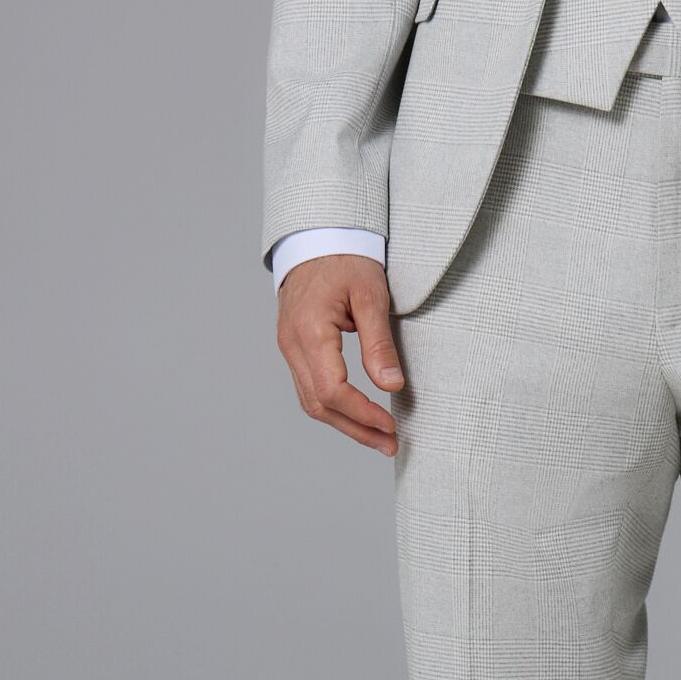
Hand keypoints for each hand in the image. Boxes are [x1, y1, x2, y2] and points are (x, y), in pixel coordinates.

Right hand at [275, 254, 405, 452]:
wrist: (318, 236)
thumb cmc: (347, 259)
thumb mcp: (371, 295)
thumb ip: (378, 342)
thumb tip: (391, 385)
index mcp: (310, 331)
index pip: (332, 389)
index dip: (362, 413)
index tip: (391, 425)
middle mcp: (292, 344)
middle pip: (318, 404)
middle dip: (355, 428)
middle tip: (389, 443)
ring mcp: (288, 347)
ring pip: (311, 400)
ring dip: (344, 422)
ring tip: (379, 436)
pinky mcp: (294, 347)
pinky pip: (309, 386)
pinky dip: (333, 405)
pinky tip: (357, 413)